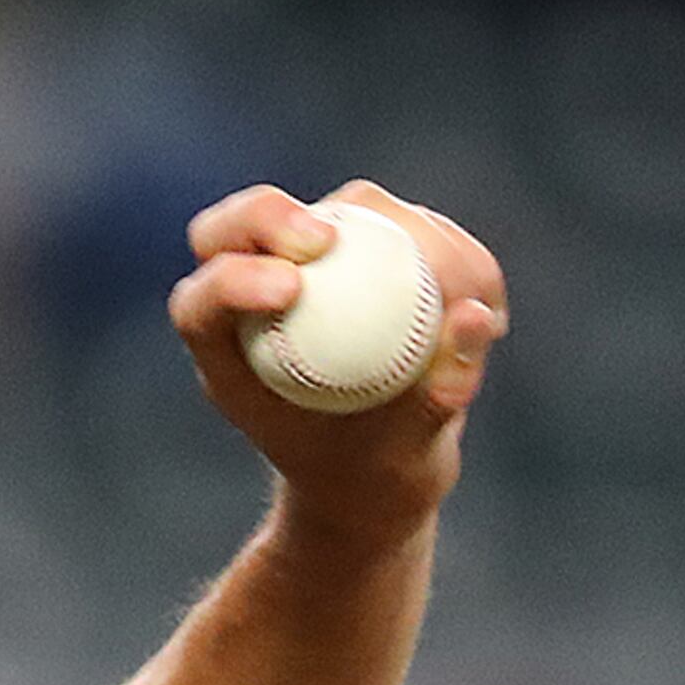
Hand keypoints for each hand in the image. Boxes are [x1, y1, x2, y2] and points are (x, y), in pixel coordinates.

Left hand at [170, 181, 508, 542]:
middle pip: (243, 225)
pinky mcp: (371, 251)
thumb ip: (435, 398)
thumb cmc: (371, 474)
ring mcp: (318, 265)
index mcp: (230, 352)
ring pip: (348, 210)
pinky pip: (413, 228)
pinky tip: (481, 308)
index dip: (233, 280)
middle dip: (272, 216)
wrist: (379, 471)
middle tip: (327, 241)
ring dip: (409, 233)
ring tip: (468, 303)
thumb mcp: (401, 457)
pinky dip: (454, 254)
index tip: (290, 290)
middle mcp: (263, 295)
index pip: (203, 300)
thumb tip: (472, 317)